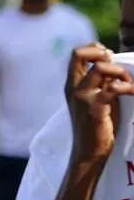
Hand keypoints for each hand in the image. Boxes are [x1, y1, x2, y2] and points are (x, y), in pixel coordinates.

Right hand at [66, 43, 133, 165]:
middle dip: (102, 53)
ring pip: (100, 68)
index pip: (76, 54)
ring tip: (128, 85)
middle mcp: (73, 87)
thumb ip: (100, 81)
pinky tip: (133, 93)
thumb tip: (113, 65)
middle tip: (115, 68)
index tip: (109, 59)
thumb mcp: (96, 97)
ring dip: (120, 72)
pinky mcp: (94, 108)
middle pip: (79, 54)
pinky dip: (127, 87)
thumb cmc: (96, 124)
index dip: (95, 49)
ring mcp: (82, 97)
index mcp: (72, 83)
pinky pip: (112, 88)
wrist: (89, 150)